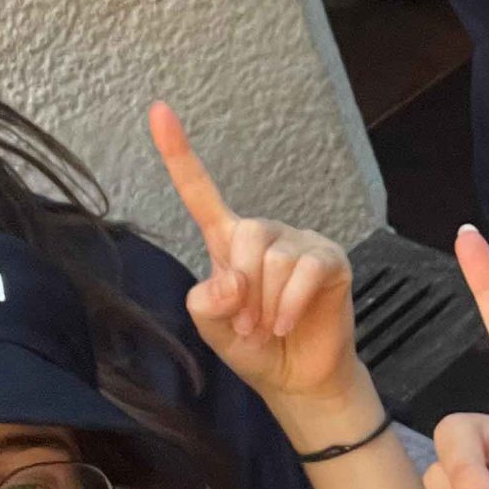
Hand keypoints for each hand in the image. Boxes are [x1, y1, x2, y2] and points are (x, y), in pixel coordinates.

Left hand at [150, 101, 361, 410]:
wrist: (295, 377)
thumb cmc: (252, 346)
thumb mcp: (211, 327)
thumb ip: (206, 301)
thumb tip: (234, 278)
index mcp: (228, 241)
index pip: (200, 192)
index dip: (178, 153)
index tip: (158, 111)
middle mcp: (265, 234)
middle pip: (245, 234)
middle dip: (243, 288)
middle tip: (248, 323)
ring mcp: (300, 244)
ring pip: (275, 259)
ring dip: (266, 305)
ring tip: (268, 326)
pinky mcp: (330, 260)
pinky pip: (306, 272)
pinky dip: (290, 305)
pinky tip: (287, 324)